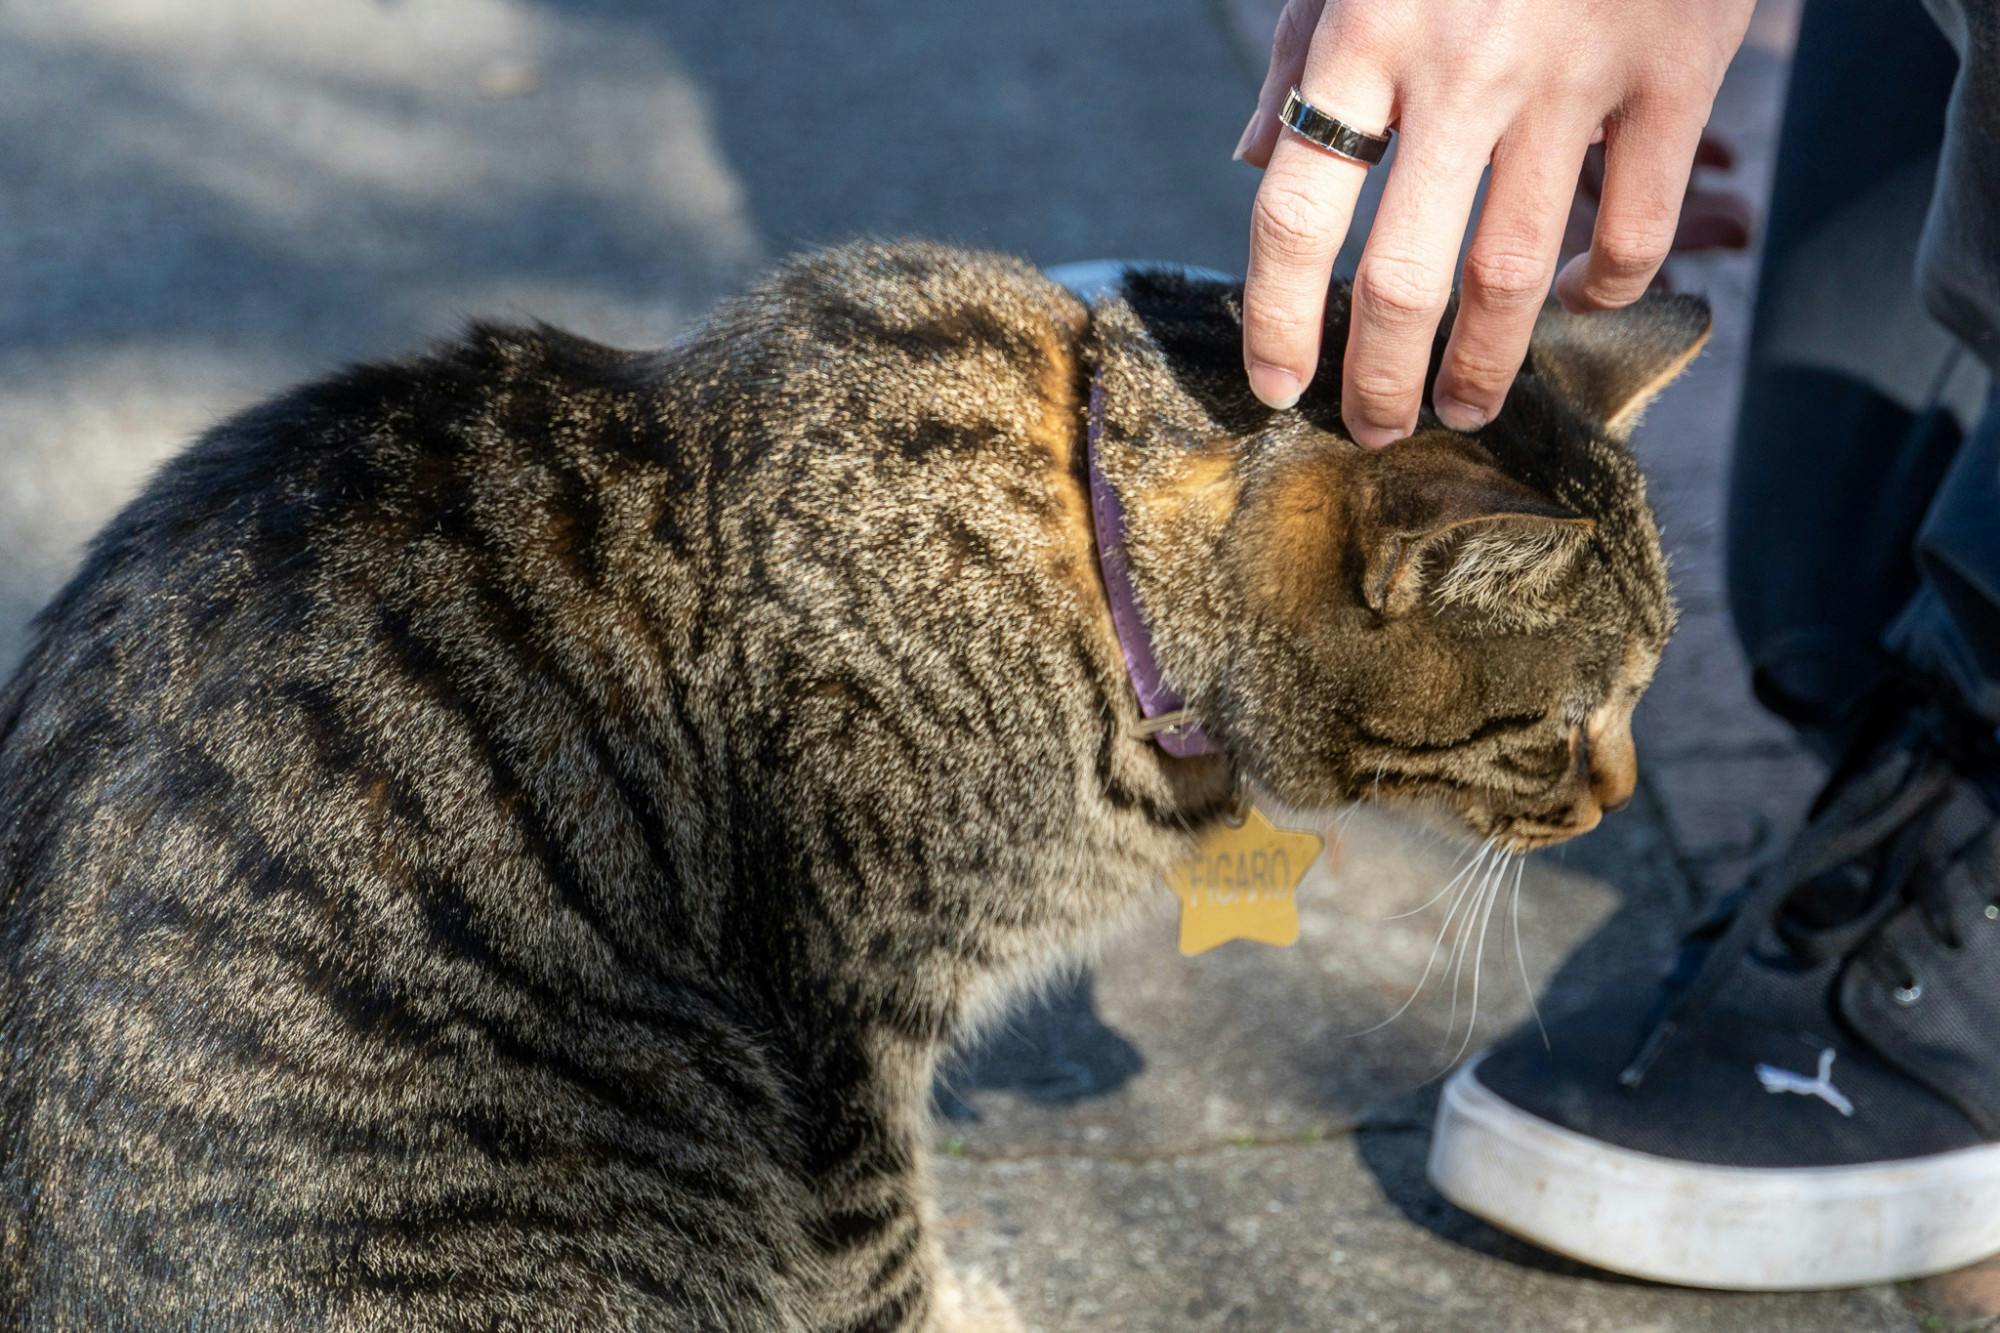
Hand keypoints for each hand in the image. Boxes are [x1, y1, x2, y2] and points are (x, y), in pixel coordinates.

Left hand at [1236, 0, 1754, 442]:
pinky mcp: (1675, 71)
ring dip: (1483, 365)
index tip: (1275, 384)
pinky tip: (1578, 301)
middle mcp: (1462, 66)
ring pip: (1515, 275)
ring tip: (1463, 406)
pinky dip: (1608, 287)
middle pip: (1405, 279)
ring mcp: (1573, 75)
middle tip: (1373, 428)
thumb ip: (1302, 53)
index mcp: (1366, 32)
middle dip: (1380, 379)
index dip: (1278, 321)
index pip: (1297, 215)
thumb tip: (1258, 166)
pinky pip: (1636, 224)